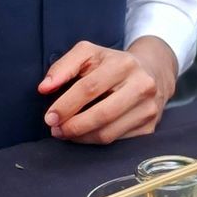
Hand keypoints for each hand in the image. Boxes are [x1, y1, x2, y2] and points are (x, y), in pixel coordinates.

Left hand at [40, 38, 177, 143]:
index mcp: (124, 64)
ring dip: (82, 137)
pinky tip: (86, 135)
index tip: (50, 117)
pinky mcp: (150, 127)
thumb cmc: (112, 64)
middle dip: (73, 126)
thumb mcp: (88, 54)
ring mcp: (148, 108)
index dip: (66, 105)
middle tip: (56, 130)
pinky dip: (95, 141)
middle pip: (102, 114)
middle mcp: (141, 86)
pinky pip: (117, 142)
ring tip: (67, 133)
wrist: (151, 73)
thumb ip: (63, 67)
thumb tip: (45, 88)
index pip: (89, 88)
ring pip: (108, 133)